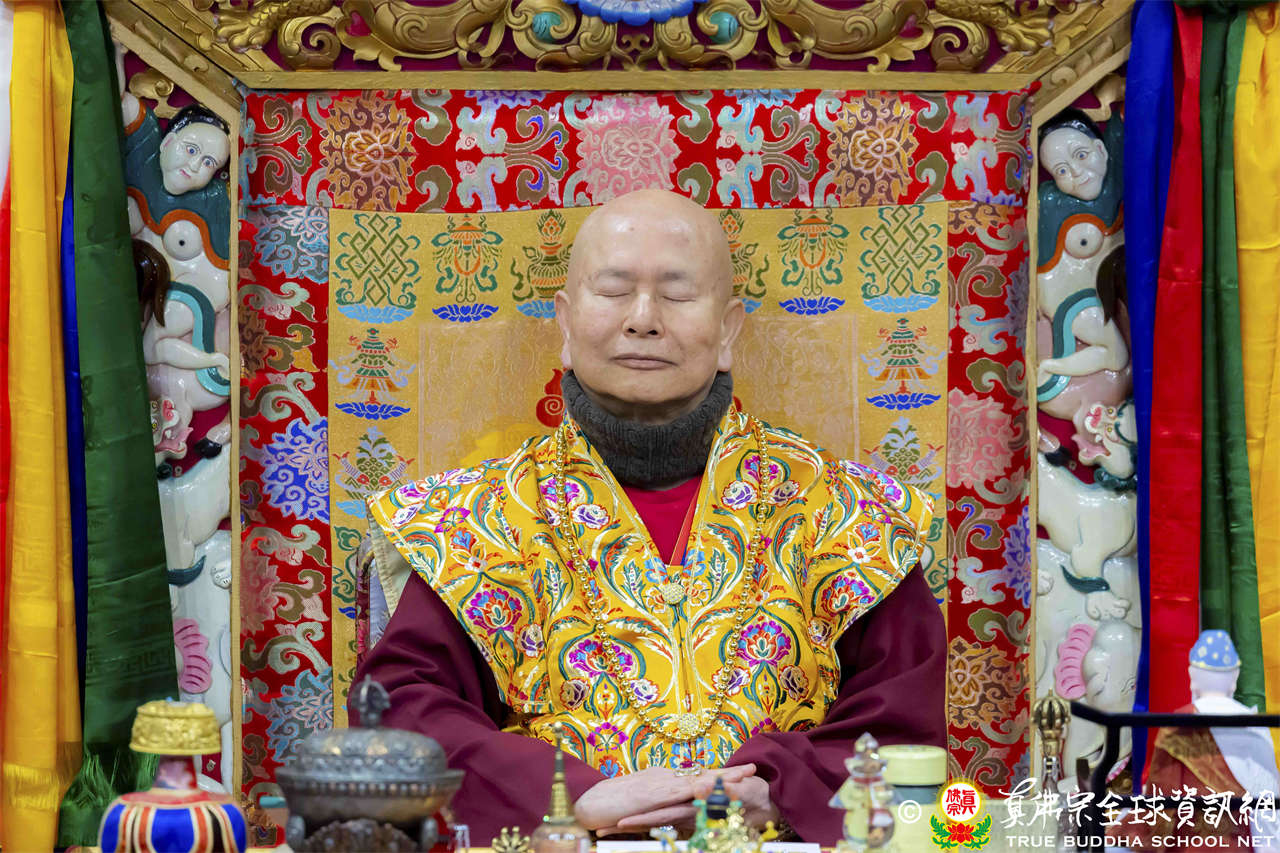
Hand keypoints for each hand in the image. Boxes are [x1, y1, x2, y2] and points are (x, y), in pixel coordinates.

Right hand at [575, 764, 755, 832]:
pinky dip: (698, 787)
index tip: (741, 773)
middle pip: (704, 774)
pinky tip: (714, 785)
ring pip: (698, 780)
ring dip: (723, 777)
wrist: (588, 804)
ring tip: (745, 775)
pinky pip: (681, 791)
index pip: (697, 777)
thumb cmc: (611, 806)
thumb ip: (659, 804)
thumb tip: (675, 807)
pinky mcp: (655, 795)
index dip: (720, 775)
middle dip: (730, 772)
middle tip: (754, 769)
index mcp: (664, 781)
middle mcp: (666, 779)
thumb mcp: (642, 805)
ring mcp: (661, 785)